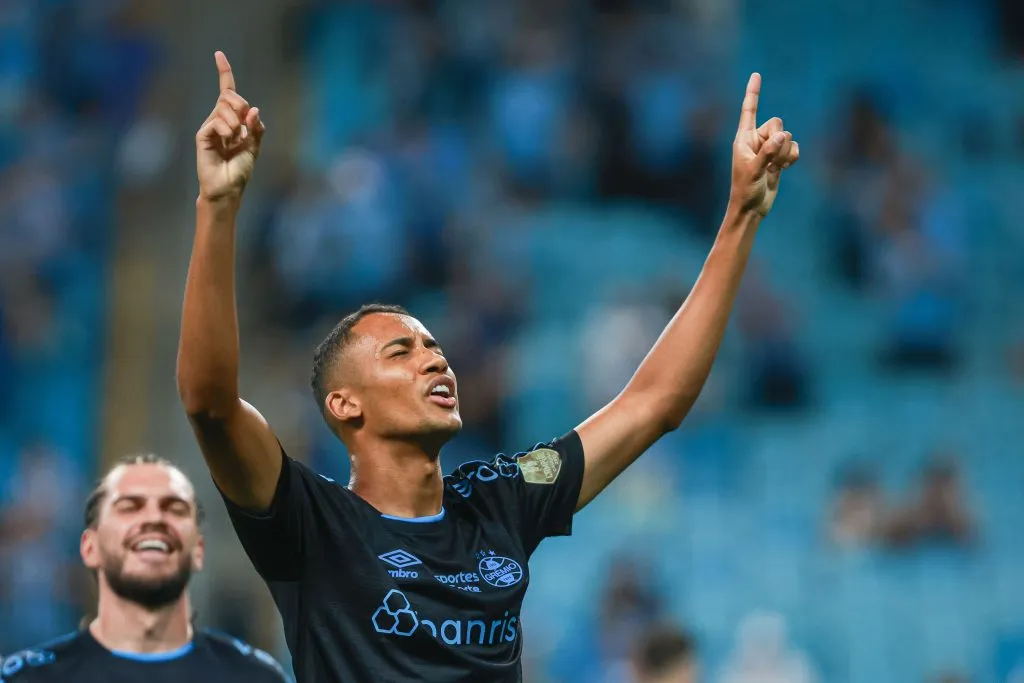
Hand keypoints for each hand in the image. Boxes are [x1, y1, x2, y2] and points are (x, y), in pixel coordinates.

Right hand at [195, 51, 264, 202]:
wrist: (227, 189)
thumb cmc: (239, 170)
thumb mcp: (254, 147)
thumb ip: (256, 128)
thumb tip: (254, 109)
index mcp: (233, 121)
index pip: (228, 92)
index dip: (224, 72)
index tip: (218, 54)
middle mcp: (220, 120)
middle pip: (230, 96)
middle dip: (240, 104)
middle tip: (244, 124)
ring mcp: (210, 126)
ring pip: (224, 107)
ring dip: (235, 122)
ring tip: (235, 139)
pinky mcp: (203, 135)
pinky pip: (217, 121)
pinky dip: (227, 129)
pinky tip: (228, 140)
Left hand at [730, 73, 799, 216]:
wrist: (752, 208)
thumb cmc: (746, 190)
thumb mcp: (755, 170)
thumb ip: (769, 152)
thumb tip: (784, 136)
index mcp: (743, 138)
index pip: (749, 110)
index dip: (753, 93)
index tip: (756, 75)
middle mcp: (756, 140)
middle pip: (776, 123)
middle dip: (778, 139)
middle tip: (770, 159)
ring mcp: (768, 149)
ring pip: (787, 137)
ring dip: (785, 153)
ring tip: (774, 168)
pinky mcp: (778, 158)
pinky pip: (793, 148)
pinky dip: (792, 157)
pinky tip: (784, 169)